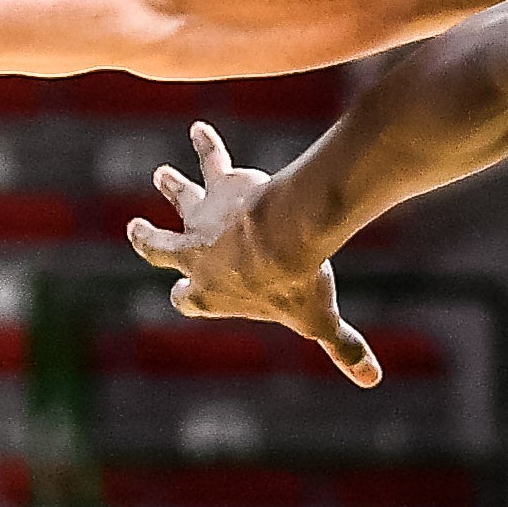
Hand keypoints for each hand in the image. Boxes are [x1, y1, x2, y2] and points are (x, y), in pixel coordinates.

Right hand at [127, 123, 373, 385]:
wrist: (285, 237)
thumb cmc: (294, 283)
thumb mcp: (317, 321)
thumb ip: (341, 347)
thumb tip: (372, 379)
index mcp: (210, 293)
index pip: (186, 300)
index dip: (185, 298)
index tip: (180, 294)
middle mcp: (196, 255)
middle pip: (160, 248)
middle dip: (147, 239)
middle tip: (135, 228)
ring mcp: (204, 218)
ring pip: (180, 199)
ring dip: (171, 185)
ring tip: (161, 173)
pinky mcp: (222, 186)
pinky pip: (212, 160)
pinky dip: (207, 144)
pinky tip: (202, 127)